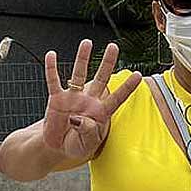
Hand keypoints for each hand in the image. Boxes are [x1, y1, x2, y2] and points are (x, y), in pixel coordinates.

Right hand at [42, 40, 142, 157]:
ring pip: (79, 74)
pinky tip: (52, 55)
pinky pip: (54, 81)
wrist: (57, 147)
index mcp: (101, 113)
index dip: (127, 87)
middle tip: (114, 47)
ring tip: (87, 43)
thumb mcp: (86, 145)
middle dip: (107, 62)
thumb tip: (79, 119)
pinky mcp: (57, 99)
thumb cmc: (76, 145)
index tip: (139, 75)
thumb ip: (88, 132)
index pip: (117, 98)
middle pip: (101, 78)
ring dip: (82, 58)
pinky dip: (52, 68)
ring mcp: (73, 98)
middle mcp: (89, 101)